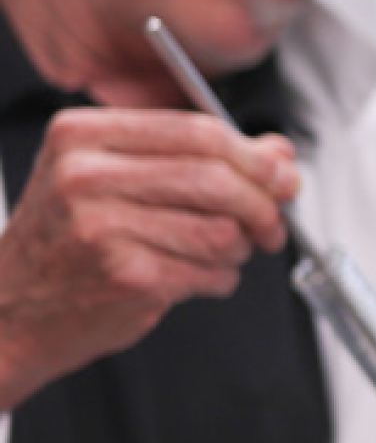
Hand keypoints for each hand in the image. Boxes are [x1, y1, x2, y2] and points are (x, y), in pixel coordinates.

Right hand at [0, 108, 296, 409]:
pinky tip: (191, 279)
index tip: (282, 176)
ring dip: (237, 250)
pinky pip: (210, 272)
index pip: (198, 132)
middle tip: (272, 226)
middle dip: (263, 206)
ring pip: (222, 230)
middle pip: (217, 179)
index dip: (255, 156)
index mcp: (83, 136)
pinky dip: (218, 280)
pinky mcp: (124, 277)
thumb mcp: (115, 181)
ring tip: (214, 256)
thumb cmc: (67, 243)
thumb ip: (197, 159)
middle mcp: (84, 176)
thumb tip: (280, 153)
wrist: (9, 310)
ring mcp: (101, 227)